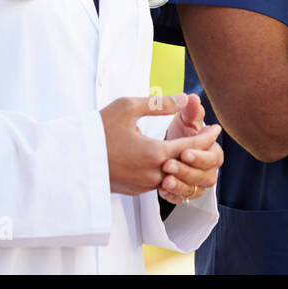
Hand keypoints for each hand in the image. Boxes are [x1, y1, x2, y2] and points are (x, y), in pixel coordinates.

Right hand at [100, 95, 221, 195]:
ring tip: (192, 148)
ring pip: (174, 176)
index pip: (192, 147)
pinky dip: (169, 172)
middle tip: (208, 137)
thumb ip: (159, 103)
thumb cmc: (99, 128)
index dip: (207, 137)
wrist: (70, 158)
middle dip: (200, 151)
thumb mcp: (128, 107)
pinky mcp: (134, 190)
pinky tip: (170, 160)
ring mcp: (143, 185)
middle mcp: (152, 174)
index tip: (217, 128)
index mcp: (154, 153)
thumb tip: (184, 98)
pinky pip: (160, 182)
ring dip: (184, 163)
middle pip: (187, 165)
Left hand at [158, 93, 223, 205]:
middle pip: (207, 177)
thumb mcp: (184, 118)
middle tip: (169, 165)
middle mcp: (208, 168)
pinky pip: (182, 199)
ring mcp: (197, 182)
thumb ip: (190, 111)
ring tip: (165, 179)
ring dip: (181, 186)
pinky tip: (161, 188)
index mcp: (212, 150)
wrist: (167, 145)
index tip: (184, 152)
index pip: (214, 157)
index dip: (200, 156)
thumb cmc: (179, 130)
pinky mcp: (184, 192)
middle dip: (188, 172)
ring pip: (195, 191)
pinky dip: (173, 195)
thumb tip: (191, 98)